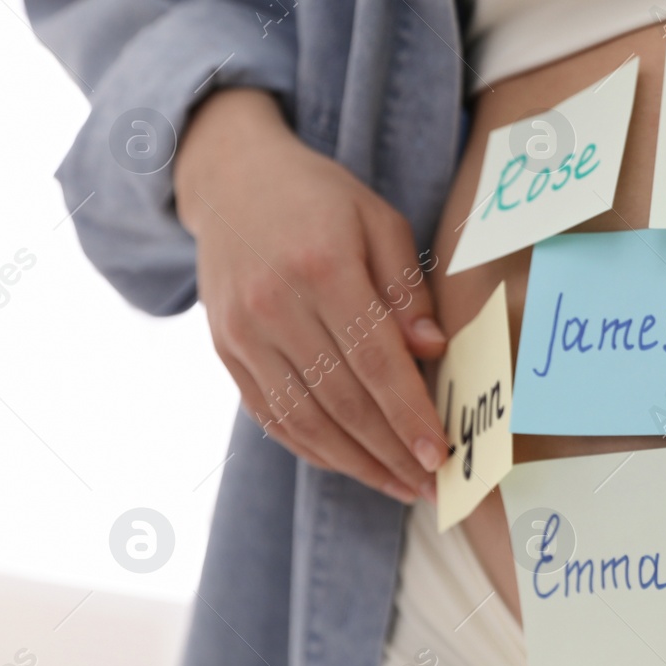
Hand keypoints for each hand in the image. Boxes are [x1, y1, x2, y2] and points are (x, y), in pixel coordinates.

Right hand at [175, 88, 447, 503]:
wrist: (232, 180)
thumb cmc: (321, 199)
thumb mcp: (379, 221)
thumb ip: (407, 288)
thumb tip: (433, 351)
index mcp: (322, 269)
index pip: (374, 360)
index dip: (408, 413)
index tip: (440, 453)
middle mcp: (274, 307)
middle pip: (341, 399)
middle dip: (391, 451)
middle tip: (432, 484)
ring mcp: (243, 334)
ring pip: (304, 418)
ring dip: (356, 463)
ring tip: (400, 485)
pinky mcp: (225, 351)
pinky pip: (272, 415)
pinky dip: (313, 448)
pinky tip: (351, 464)